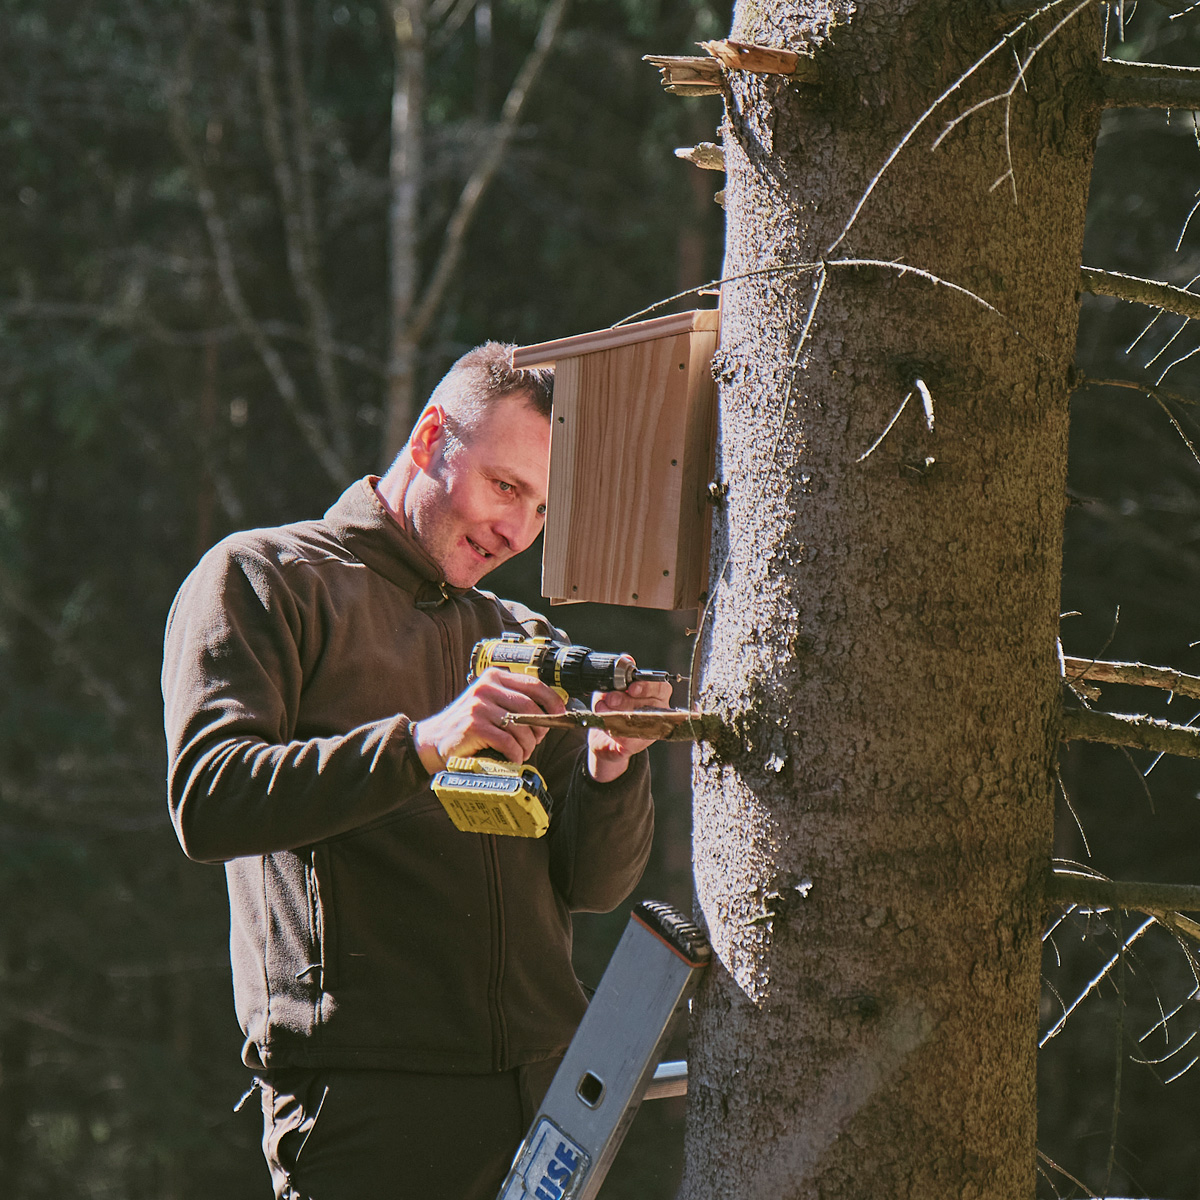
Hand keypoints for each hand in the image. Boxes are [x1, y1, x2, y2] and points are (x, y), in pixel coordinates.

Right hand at [411, 669, 566, 773]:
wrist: (433, 741)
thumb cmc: (468, 725)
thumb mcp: (489, 703)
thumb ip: (514, 700)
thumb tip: (553, 709)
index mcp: (494, 676)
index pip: (534, 684)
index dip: (553, 701)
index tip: (560, 714)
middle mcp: (486, 687)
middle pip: (531, 707)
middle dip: (539, 729)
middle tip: (535, 741)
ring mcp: (479, 705)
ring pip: (521, 727)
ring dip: (527, 745)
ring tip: (521, 752)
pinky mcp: (474, 726)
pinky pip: (508, 742)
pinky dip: (515, 754)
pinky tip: (511, 757)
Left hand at [587, 678, 673, 782]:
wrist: (603, 737)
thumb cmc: (611, 708)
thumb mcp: (611, 688)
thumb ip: (618, 675)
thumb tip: (627, 658)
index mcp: (656, 694)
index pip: (661, 687)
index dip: (647, 686)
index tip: (631, 688)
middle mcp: (658, 711)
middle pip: (650, 704)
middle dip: (626, 700)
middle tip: (610, 699)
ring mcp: (650, 729)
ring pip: (639, 719)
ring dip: (617, 713)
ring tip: (602, 709)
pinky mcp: (639, 744)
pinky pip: (629, 736)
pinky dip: (615, 728)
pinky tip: (606, 724)